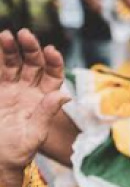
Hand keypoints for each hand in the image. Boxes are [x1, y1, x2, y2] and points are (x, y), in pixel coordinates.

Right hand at [0, 30, 69, 186]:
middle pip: (34, 65)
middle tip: (26, 35)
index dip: (54, 62)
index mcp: (45, 101)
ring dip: (12, 49)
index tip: (51, 51)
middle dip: (31, 49)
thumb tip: (65, 95)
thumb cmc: (18, 152)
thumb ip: (46, 113)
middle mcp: (30, 92)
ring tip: (6, 35)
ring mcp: (11, 90)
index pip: (53, 76)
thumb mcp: (35, 134)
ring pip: (13, 64)